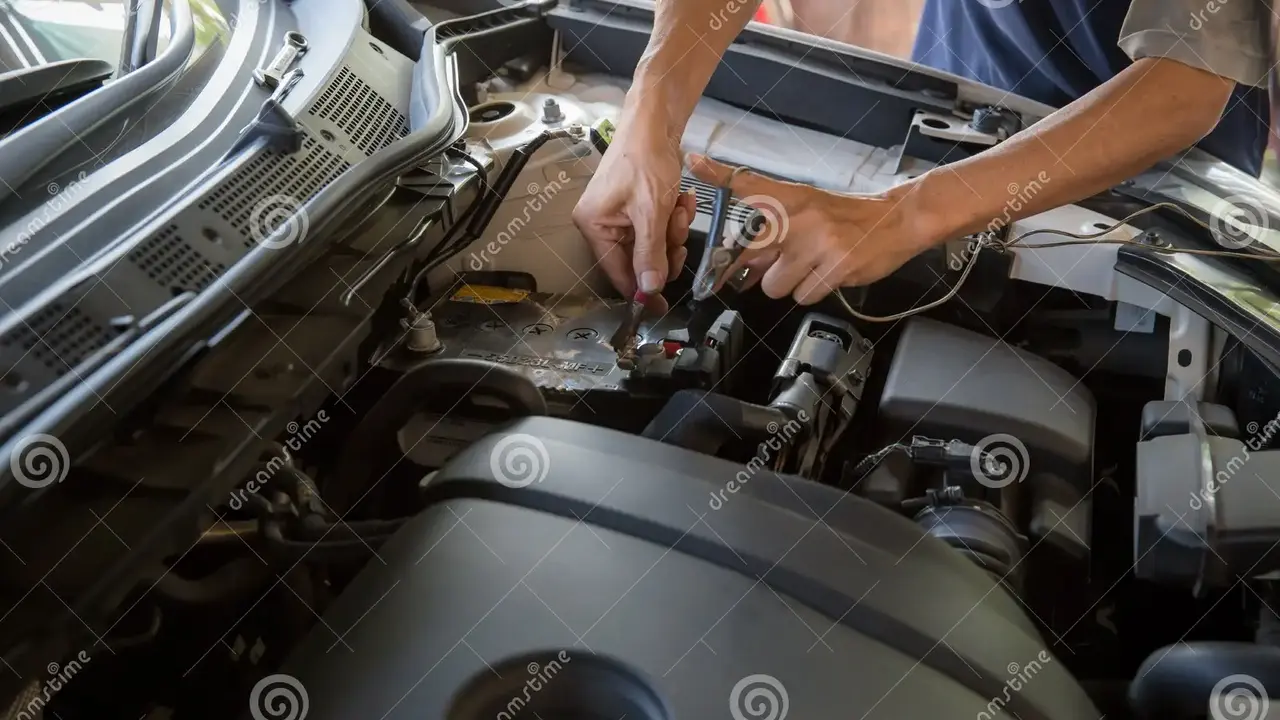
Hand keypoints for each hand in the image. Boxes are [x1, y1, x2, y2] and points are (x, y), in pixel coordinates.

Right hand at [573, 122, 696, 307]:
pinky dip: (672, 216)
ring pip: (652, 244)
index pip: (617, 274)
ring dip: (673, 229)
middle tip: (680, 231)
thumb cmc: (646, 159)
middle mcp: (601, 224)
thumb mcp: (652, 211)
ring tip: (680, 205)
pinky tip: (680, 199)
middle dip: (665, 247)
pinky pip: (656, 227)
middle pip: (638, 260)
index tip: (664, 306)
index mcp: (595, 227)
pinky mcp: (634, 207)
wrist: (654, 122)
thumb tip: (649, 289)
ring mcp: (617, 216)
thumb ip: (650, 253)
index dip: (642, 291)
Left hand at [687, 154, 930, 304]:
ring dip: (791, 284)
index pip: (749, 184)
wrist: (897, 221)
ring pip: (774, 285)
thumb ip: (775, 235)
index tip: (695, 162)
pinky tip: (830, 274)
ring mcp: (818, 242)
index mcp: (792, 198)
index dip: (719, 175)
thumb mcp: (809, 213)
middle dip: (758, 270)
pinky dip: (814, 291)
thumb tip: (742, 267)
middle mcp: (800, 217)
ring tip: (814, 267)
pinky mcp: (835, 267)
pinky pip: (804, 296)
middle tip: (782, 263)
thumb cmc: (846, 220)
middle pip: (750, 256)